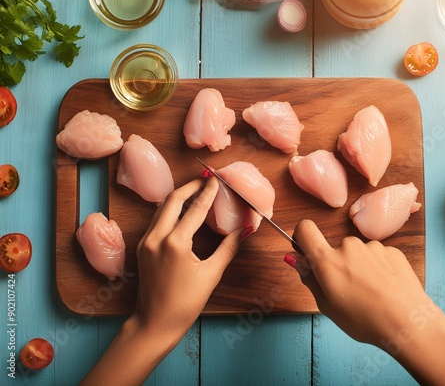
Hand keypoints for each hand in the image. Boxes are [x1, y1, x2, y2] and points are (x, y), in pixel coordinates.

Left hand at [81, 176, 245, 385]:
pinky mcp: (142, 246)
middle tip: (205, 179)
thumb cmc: (185, 303)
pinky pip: (156, 219)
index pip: (195, 209)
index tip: (216, 180)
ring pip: (161, 207)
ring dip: (178, 196)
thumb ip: (228, 248)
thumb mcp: (211, 275)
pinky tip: (180, 209)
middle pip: (173, 199)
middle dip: (190, 186)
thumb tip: (244, 229)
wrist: (154, 322)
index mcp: (175, 243)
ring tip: (194, 190)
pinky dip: (169, 209)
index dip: (208, 193)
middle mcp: (157, 237)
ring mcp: (146, 240)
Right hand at [285, 219, 444, 385]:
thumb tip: (294, 259)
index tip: (307, 250)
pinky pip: (376, 256)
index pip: (305, 229)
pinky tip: (385, 289)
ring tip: (371, 293)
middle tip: (348, 290)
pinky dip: (378, 269)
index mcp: (327, 261)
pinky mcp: (391, 250)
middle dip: (337, 264)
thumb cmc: (365, 320)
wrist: (409, 323)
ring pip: (357, 253)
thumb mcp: (327, 306)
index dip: (302, 237)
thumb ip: (310, 279)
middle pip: (334, 248)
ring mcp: (372, 247)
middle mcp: (348, 247)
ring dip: (359, 267)